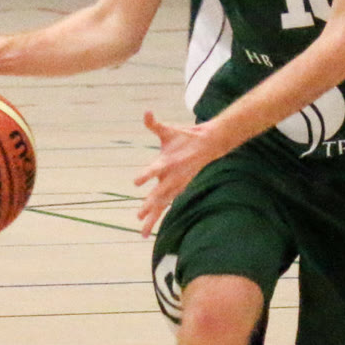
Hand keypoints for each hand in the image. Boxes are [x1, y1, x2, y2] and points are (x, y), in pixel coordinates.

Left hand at [133, 111, 221, 234]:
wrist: (208, 145)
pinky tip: (150, 226)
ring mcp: (176, 185)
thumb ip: (154, 124)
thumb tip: (146, 112)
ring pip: (162, 204)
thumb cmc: (185, 137)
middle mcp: (172, 176)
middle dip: (149, 206)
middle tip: (138, 216)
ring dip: (152, 218)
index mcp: (168, 161)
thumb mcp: (168, 130)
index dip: (146, 175)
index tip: (136, 183)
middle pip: (159, 195)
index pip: (155, 170)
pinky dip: (159, 215)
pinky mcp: (179, 188)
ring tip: (142, 232)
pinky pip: (167, 204)